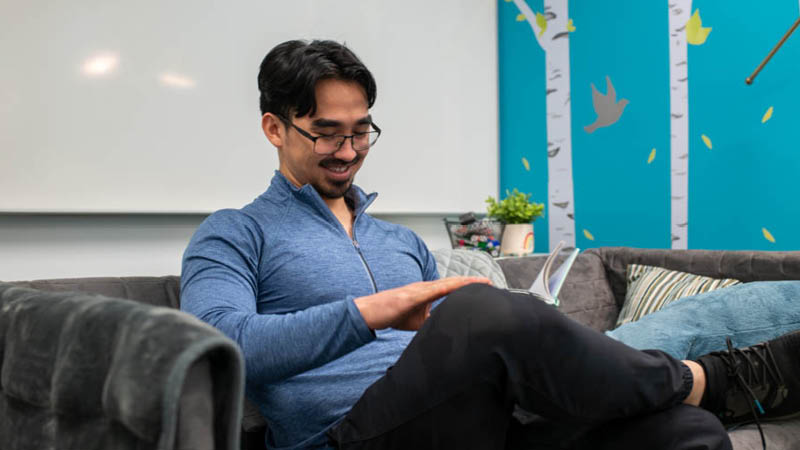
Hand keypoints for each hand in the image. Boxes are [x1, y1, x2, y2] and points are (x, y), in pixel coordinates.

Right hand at [354, 277, 490, 330]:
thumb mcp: (417, 321)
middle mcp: (424, 287)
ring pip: (445, 284)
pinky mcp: (410, 295)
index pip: (451, 287)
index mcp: (426, 292)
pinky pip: (431, 291)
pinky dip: (445, 288)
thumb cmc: (391, 314)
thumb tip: (446, 329)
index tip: (486, 285)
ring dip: (463, 282)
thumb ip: (431, 321)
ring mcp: (418, 290)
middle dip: (471, 282)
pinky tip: (456, 286)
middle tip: (490, 282)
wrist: (370, 312)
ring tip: (480, 282)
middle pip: (452, 283)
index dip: (468, 285)